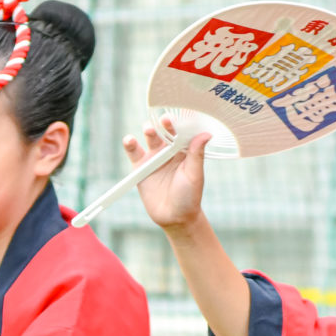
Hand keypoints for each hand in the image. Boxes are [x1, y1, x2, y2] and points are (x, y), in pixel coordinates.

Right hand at [124, 114, 212, 230]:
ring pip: (150, 139)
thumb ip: (196, 154)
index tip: (181, 119)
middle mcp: (169, 151)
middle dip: (164, 124)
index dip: (181, 123)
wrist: (174, 217)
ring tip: (148, 129)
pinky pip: (134, 153)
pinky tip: (129, 140)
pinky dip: (130, 145)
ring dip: (149, 131)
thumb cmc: (190, 196)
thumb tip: (206, 134)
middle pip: (165, 131)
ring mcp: (154, 158)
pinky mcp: (140, 167)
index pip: (182, 132)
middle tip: (164, 121)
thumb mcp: (194, 175)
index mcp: (185, 150)